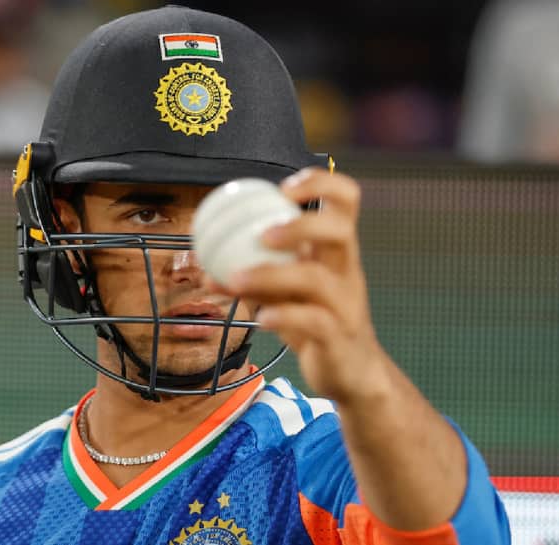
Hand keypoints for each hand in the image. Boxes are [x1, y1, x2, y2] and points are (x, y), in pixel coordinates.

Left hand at [211, 167, 390, 405]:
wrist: (352, 374)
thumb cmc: (317, 324)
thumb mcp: (285, 295)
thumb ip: (254, 278)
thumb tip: (206, 268)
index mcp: (336, 252)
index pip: (346, 201)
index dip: (319, 183)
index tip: (283, 188)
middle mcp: (346, 271)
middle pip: (340, 230)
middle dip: (300, 225)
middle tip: (262, 234)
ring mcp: (346, 305)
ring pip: (317, 279)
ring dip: (272, 275)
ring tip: (237, 280)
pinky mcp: (340, 337)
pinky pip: (314, 322)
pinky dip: (285, 316)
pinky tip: (260, 318)